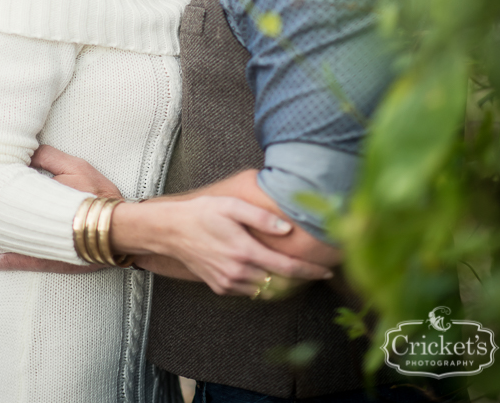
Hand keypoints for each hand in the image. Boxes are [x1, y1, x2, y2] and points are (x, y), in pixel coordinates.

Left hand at [0, 145, 120, 273]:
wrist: (118, 229)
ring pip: (10, 238)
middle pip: (7, 215)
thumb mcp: (76, 167)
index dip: (1, 183)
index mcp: (39, 196)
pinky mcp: (48, 259)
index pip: (12, 188)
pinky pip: (21, 261)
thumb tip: (28, 151)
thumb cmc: (97, 194)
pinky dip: (6, 260)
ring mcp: (39, 243)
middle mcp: (35, 222)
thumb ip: (50, 157)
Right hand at [111, 195, 333, 296]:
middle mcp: (238, 272)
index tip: (328, 270)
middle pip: (281, 284)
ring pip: (267, 292)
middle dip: (302, 279)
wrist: (171, 231)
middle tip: (317, 269)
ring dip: (284, 285)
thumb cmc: (202, 212)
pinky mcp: (221, 287)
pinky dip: (264, 286)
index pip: (288, 267)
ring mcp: (228, 283)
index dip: (311, 271)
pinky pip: (250, 292)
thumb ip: (261, 217)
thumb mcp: (232, 206)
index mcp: (245, 251)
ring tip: (297, 271)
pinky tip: (269, 271)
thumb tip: (288, 229)